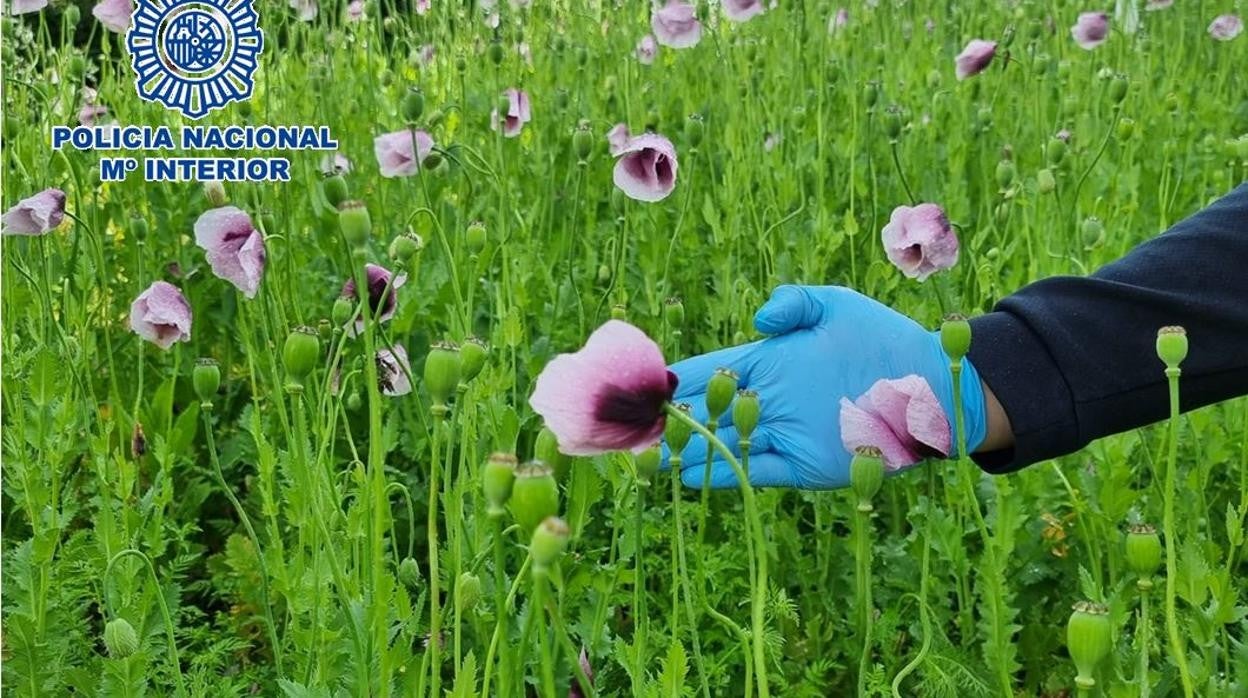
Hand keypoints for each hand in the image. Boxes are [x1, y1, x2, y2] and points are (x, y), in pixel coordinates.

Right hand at [662, 285, 987, 488]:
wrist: (931, 386)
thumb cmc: (882, 340)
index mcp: (766, 363)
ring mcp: (780, 434)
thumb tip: (756, 325)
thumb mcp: (836, 306)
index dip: (672, 381)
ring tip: (643, 460)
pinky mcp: (800, 465)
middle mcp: (766, 400)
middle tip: (623, 433)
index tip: (638, 388)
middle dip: (665, 423)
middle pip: (703, 413)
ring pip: (720, 445)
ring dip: (684, 453)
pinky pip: (752, 471)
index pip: (707, 372)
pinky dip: (721, 475)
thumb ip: (793, 303)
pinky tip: (687, 476)